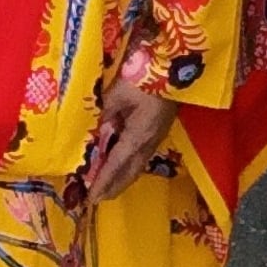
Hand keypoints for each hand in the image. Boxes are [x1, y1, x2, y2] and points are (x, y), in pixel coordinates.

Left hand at [79, 87, 184, 203]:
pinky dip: (129, 165)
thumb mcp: (117, 94)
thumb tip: (98, 128)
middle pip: (130, 172)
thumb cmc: (144, 79)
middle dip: (114, 187)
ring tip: (109, 186)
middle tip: (98, 199)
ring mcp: (156, 137)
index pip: (116, 166)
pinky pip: (141, 155)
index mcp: (137, 136)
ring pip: (137, 165)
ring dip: (123, 178)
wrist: (174, 68)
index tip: (92, 198)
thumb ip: (105, 113)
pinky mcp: (159, 129)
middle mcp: (148, 142)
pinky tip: (123, 163)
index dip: (103, 182)